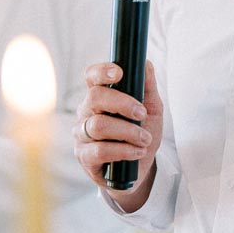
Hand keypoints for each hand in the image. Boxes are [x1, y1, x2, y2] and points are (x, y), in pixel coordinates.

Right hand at [74, 59, 162, 209]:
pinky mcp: (85, 157)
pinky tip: (137, 152)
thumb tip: (146, 63)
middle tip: (142, 114)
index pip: (92, 77)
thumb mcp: (151, 110)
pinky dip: (124, 150)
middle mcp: (86, 112)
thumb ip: (148, 87)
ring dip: (128, 131)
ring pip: (99, 125)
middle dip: (123, 104)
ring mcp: (82, 135)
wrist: (140, 169)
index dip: (102, 71)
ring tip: (144, 139)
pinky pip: (100, 150)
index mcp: (100, 96)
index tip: (119, 73)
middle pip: (95, 97)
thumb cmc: (141, 134)